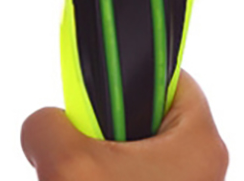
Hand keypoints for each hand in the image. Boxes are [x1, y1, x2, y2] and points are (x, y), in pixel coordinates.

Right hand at [20, 69, 228, 179]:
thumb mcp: (68, 165)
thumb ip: (47, 125)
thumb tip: (44, 127)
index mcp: (199, 142)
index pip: (172, 77)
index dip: (132, 73)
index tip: (101, 82)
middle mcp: (199, 169)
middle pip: (146, 117)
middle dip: (105, 128)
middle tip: (83, 145)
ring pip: (132, 158)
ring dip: (97, 166)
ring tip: (79, 178)